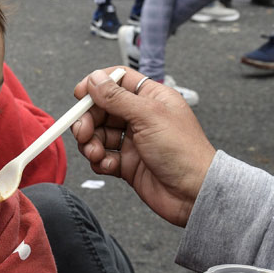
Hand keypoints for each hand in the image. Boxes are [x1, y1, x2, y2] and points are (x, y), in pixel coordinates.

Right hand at [71, 67, 215, 226]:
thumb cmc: (184, 152)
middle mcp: (141, 118)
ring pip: (99, 134)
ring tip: (95, 153)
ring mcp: (134, 142)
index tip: (80, 95)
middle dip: (89, 119)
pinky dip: (100, 161)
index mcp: (151, 98)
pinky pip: (104, 157)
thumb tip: (95, 79)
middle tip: (83, 131)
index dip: (97, 85)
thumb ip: (118, 97)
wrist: (193, 193)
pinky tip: (108, 165)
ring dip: (92, 143)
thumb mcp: (148, 116)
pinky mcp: (128, 164)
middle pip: (103, 109)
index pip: (118, 81)